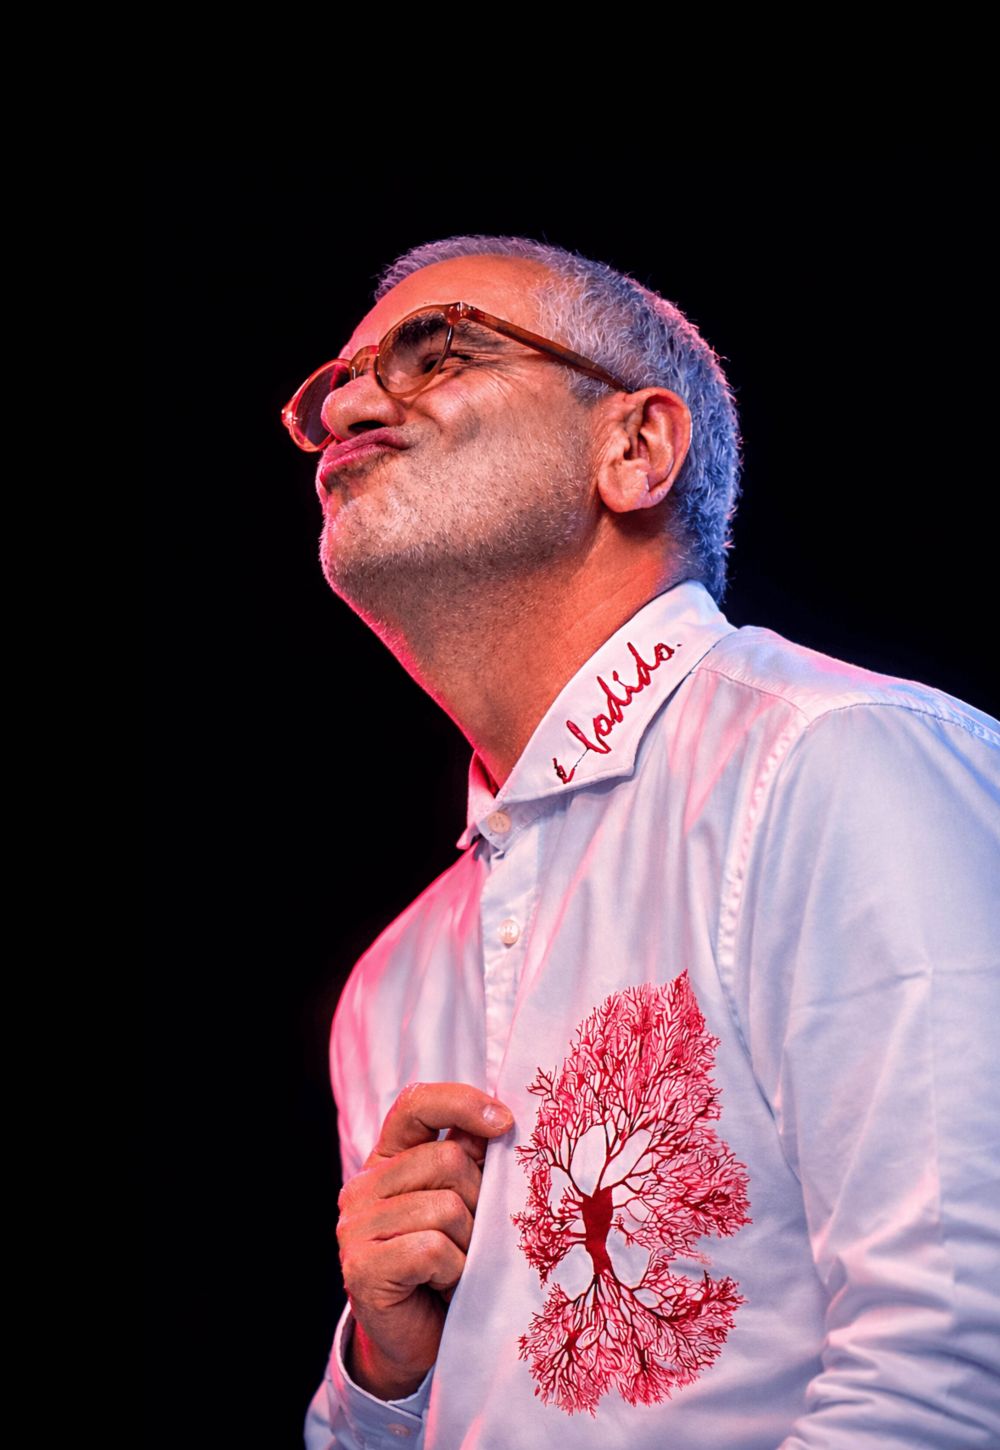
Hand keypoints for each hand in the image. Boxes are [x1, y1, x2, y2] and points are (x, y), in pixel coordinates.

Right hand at [336, 1081, 514, 1399]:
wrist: (421, 1340)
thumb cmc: (450, 1265)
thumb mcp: (465, 1204)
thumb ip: (473, 1162)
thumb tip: (504, 1121)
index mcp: (388, 1158)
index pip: (416, 1104)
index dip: (462, 1102)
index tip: (505, 1122)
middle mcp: (364, 1186)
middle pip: (446, 1159)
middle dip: (479, 1201)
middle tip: (476, 1238)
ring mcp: (355, 1227)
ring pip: (445, 1207)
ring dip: (469, 1245)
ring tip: (460, 1268)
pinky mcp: (361, 1268)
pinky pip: (431, 1249)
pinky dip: (453, 1271)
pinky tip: (444, 1286)